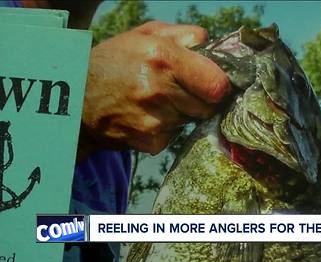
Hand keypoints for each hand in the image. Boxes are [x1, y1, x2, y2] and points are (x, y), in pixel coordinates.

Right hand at [78, 21, 229, 160]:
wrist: (76, 100)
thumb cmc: (114, 62)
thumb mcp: (143, 35)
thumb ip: (181, 34)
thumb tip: (208, 42)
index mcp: (162, 57)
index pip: (217, 85)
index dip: (218, 84)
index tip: (211, 83)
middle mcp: (159, 90)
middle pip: (208, 105)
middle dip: (200, 98)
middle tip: (179, 89)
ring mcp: (154, 120)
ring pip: (192, 120)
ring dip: (182, 112)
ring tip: (156, 100)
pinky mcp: (150, 142)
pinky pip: (175, 135)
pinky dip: (167, 127)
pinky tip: (147, 115)